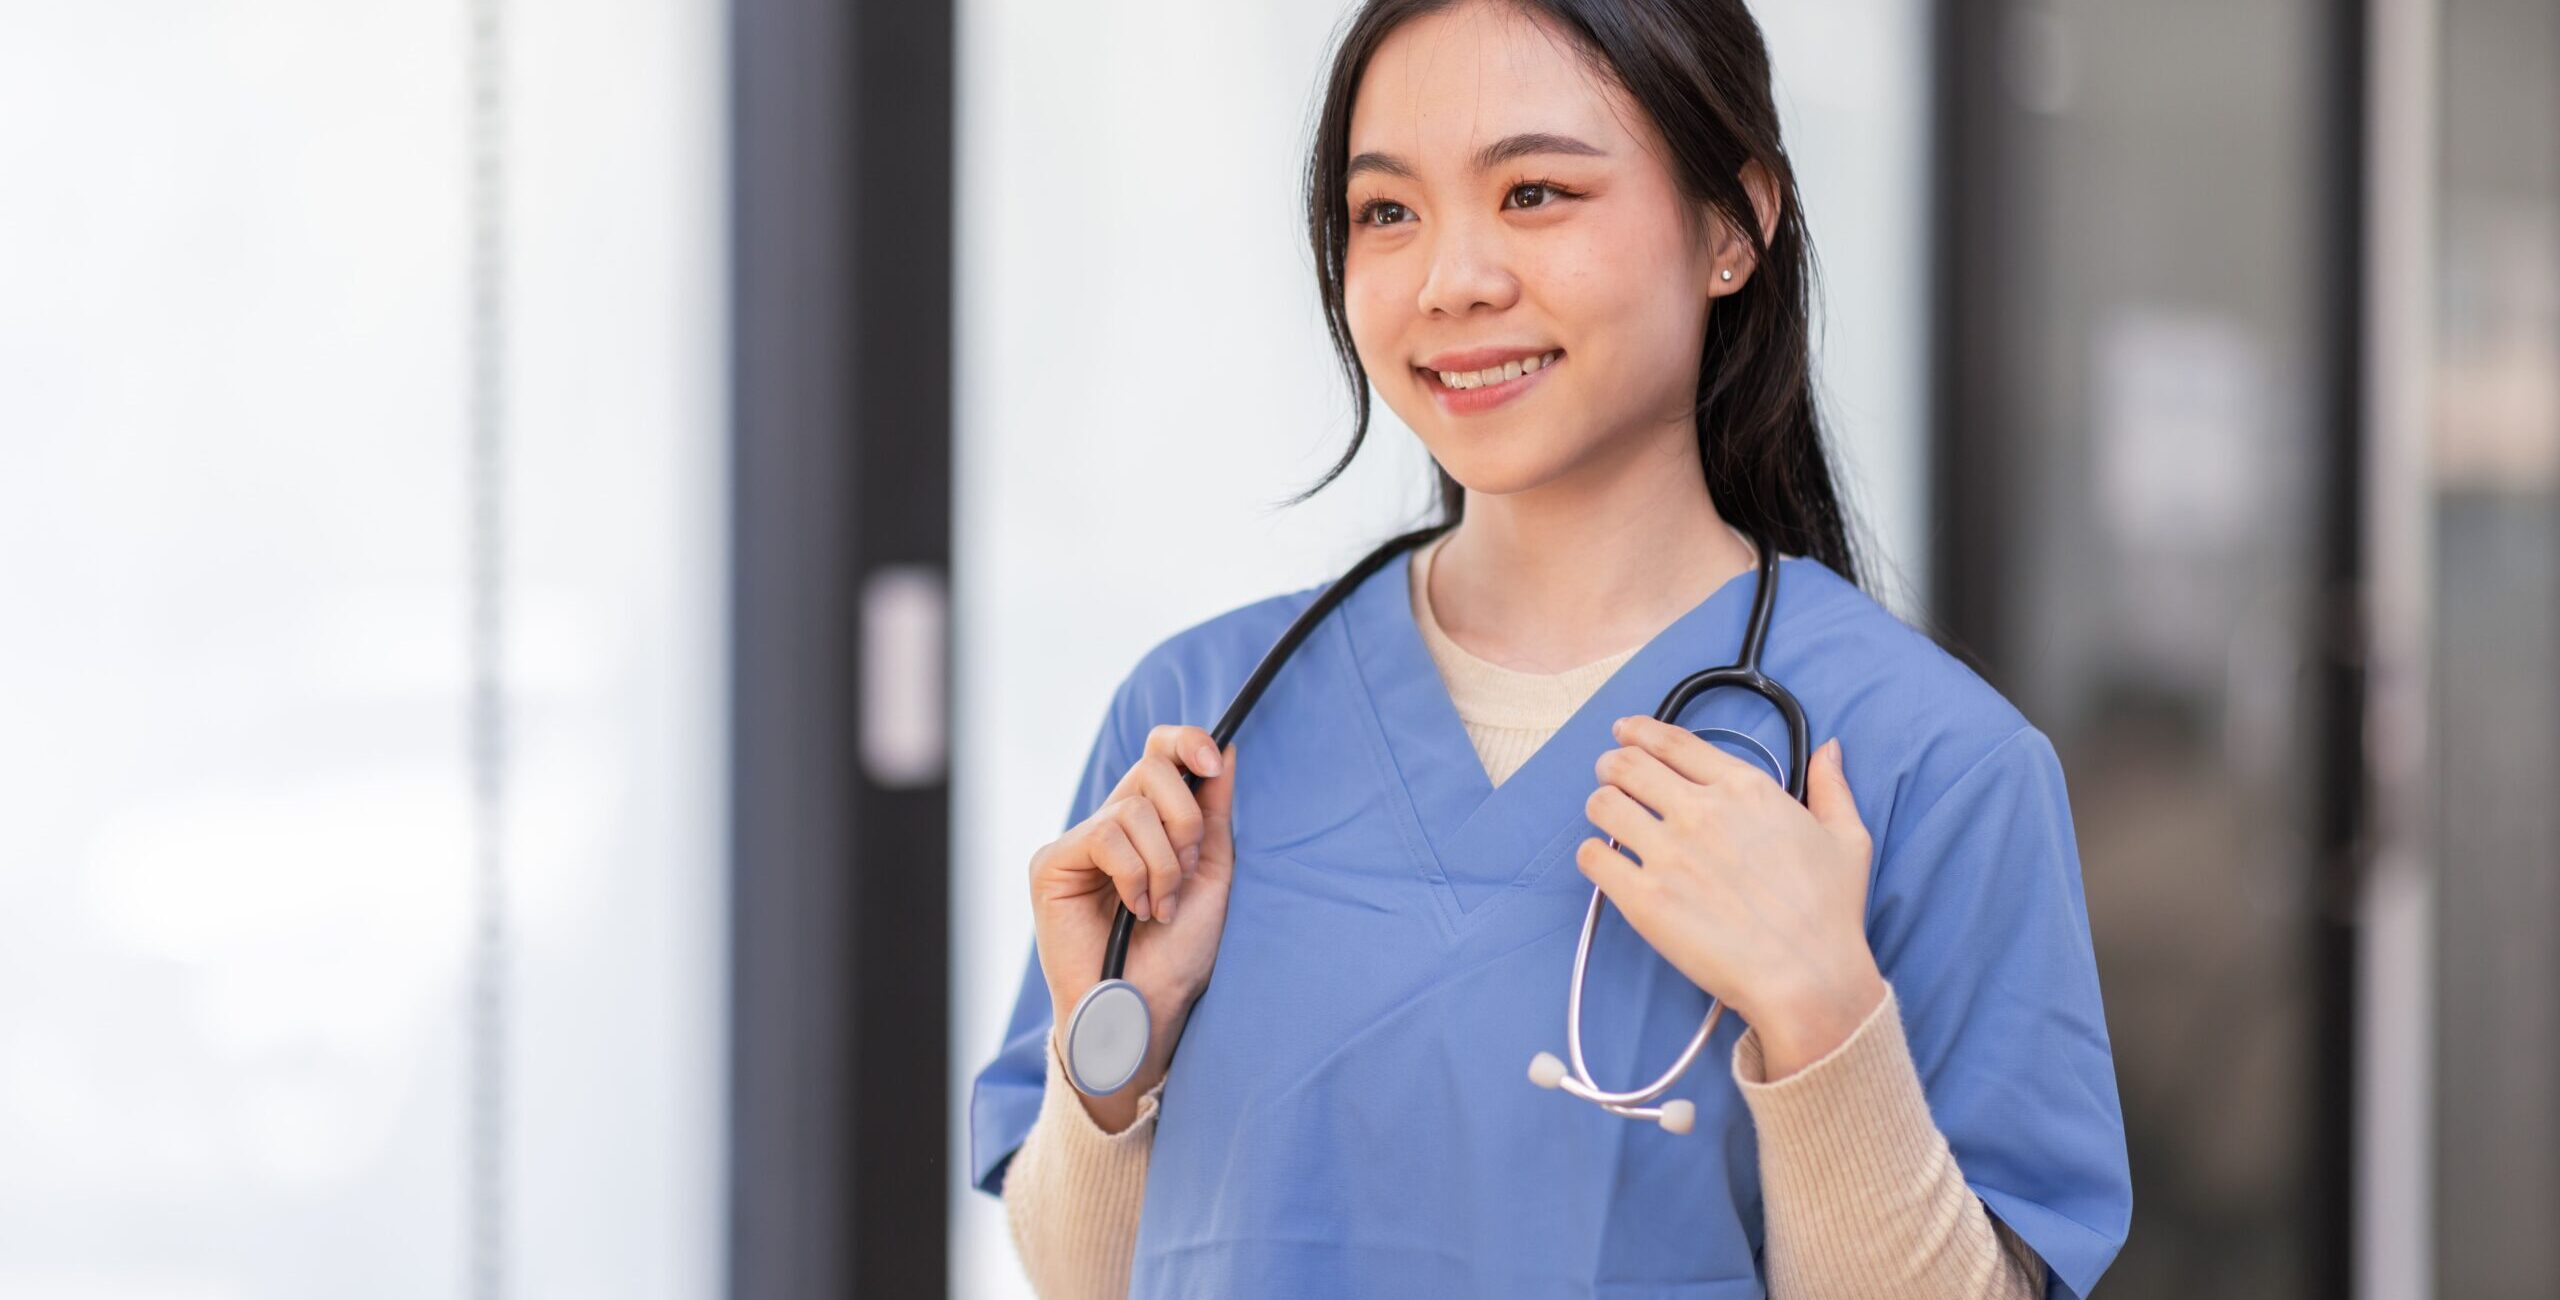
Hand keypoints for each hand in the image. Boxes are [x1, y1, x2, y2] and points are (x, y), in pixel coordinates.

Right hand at [1030, 725, 1237, 1120]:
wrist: (1148, 1009)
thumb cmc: (1178, 954)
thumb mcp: (1209, 872)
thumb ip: (1213, 812)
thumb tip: (1223, 748)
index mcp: (1151, 822)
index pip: (1159, 752)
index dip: (1186, 741)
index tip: (1213, 760)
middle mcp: (1112, 824)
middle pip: (1152, 767)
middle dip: (1185, 821)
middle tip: (1183, 872)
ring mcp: (1078, 843)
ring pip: (1132, 808)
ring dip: (1162, 863)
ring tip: (1159, 907)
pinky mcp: (1052, 863)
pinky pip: (1104, 836)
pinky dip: (1133, 874)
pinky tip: (1134, 909)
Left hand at [1577, 717, 1884, 1076]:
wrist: (1807, 976)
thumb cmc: (1830, 912)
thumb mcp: (1847, 838)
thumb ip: (1832, 787)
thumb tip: (1830, 748)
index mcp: (1744, 789)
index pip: (1673, 741)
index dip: (1639, 731)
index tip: (1625, 732)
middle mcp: (1700, 811)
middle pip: (1628, 764)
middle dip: (1612, 763)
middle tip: (1609, 773)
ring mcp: (1668, 853)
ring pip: (1603, 804)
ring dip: (1599, 803)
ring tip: (1604, 813)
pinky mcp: (1643, 898)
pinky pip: (1593, 858)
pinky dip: (1591, 853)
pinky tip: (1602, 860)